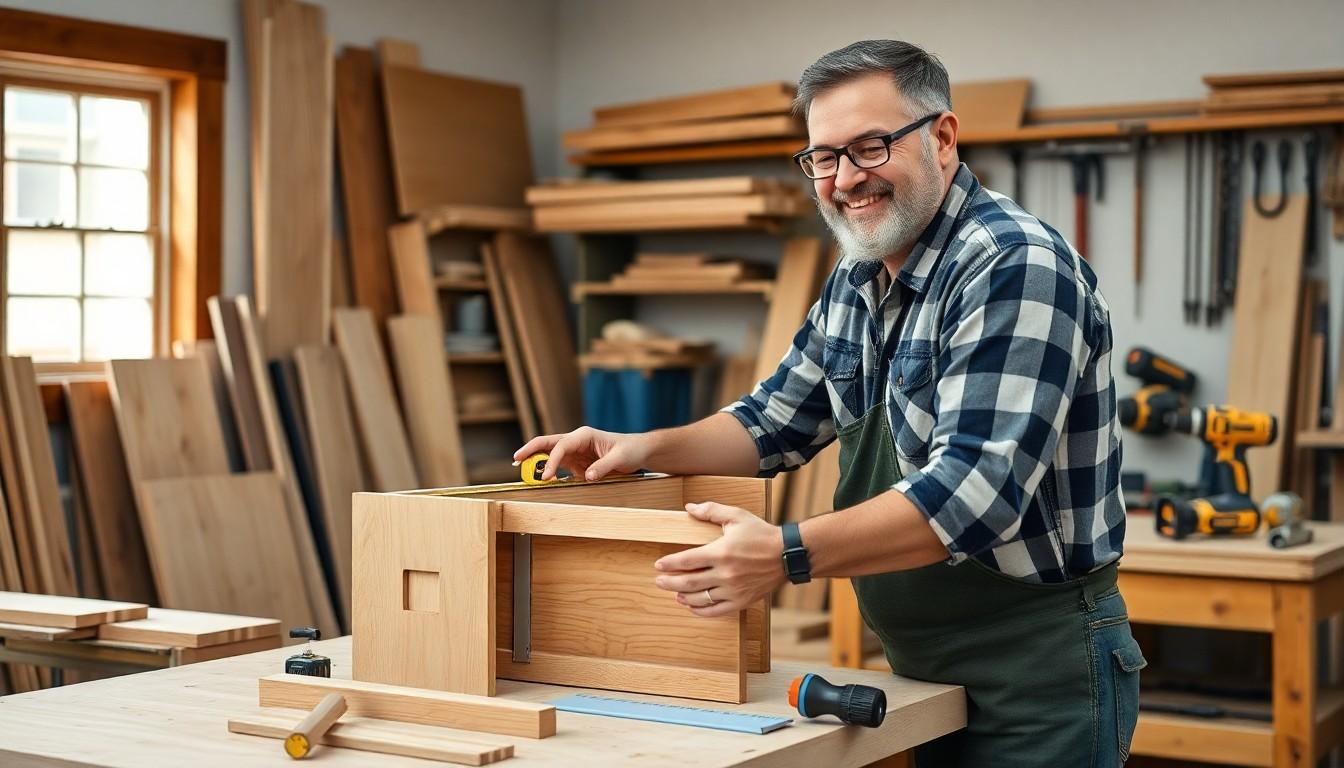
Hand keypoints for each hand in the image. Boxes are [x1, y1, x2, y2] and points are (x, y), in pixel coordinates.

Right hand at [513, 426, 651, 480]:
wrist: (637, 451)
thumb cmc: (630, 450)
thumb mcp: (620, 459)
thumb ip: (602, 467)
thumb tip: (586, 477)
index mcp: (584, 435)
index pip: (561, 446)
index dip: (551, 460)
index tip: (545, 476)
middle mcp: (576, 441)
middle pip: (547, 443)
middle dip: (530, 450)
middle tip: (515, 459)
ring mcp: (574, 452)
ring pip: (549, 453)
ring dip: (534, 460)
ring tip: (519, 469)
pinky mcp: (576, 463)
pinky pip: (558, 466)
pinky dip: (546, 471)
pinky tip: (539, 480)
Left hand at [653, 502, 785, 616]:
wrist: (787, 554)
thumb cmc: (761, 534)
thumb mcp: (737, 516)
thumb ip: (711, 511)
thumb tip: (689, 507)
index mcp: (721, 552)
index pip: (687, 560)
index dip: (670, 563)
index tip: (659, 565)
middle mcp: (725, 574)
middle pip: (689, 582)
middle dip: (669, 582)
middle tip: (659, 581)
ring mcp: (733, 590)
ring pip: (701, 598)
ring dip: (683, 597)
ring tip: (675, 593)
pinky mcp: (742, 601)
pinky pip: (716, 611)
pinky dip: (701, 611)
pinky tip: (693, 606)